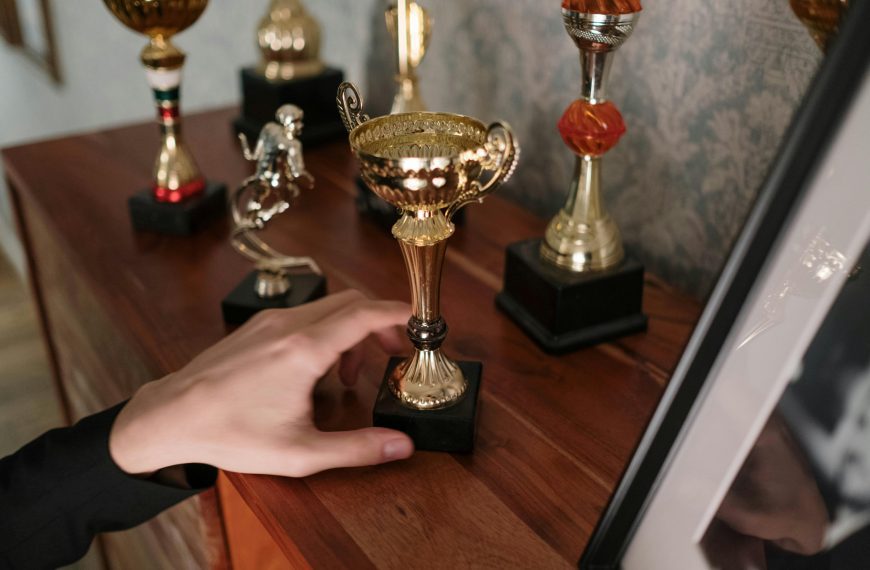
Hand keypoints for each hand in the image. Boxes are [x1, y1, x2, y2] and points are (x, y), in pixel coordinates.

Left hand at [109, 290, 414, 477]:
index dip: (399, 312)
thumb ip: (357, 448)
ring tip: (349, 376)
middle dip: (380, 324)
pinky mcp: (257, 327)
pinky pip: (305, 316)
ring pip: (328, 308)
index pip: (365, 313)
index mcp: (304, 349)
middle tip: (395, 353)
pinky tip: (317, 371)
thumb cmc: (230, 433)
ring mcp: (270, 322)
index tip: (420, 319)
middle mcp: (289, 325)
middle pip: (352, 302)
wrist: (171, 417)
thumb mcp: (300, 452)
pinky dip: (326, 333)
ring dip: (351, 332)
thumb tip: (401, 445)